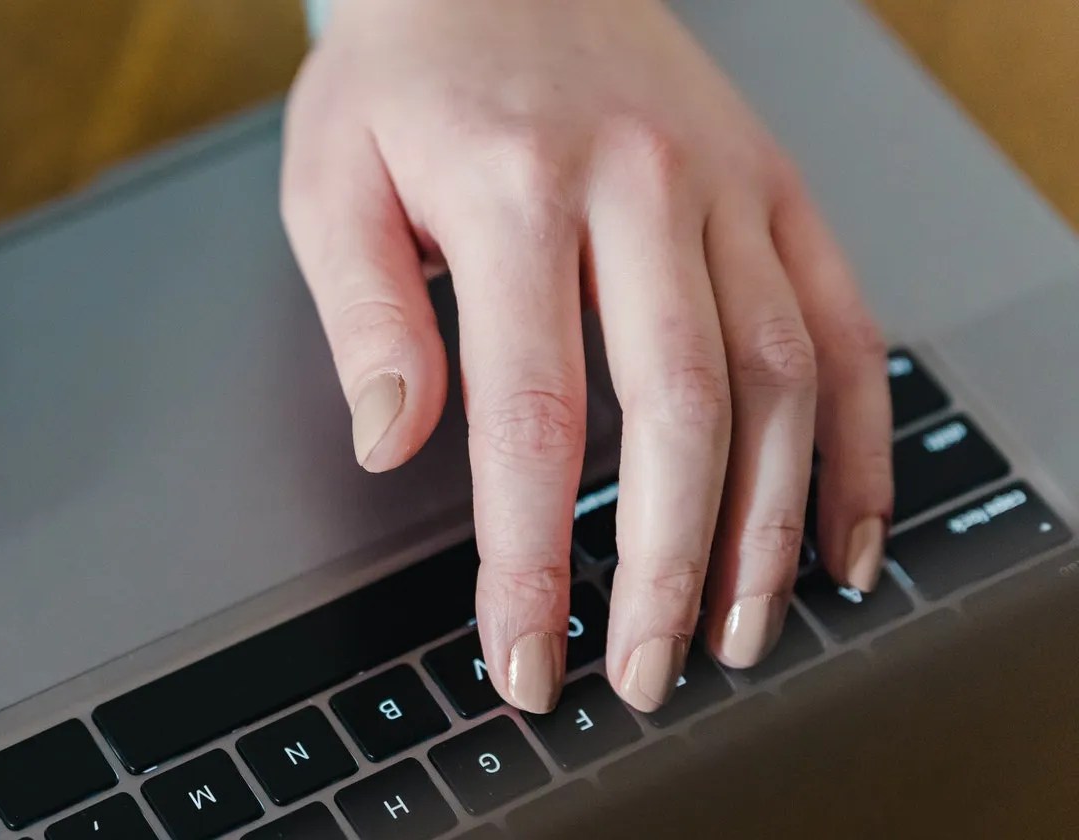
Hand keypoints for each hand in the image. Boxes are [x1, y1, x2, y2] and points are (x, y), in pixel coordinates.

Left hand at [282, 0, 890, 711]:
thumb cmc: (405, 72)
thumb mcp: (330, 176)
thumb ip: (365, 314)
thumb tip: (391, 441)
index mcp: (511, 191)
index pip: (528, 415)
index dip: (528, 558)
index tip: (522, 654)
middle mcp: (636, 186)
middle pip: (677, 409)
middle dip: (663, 565)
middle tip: (640, 671)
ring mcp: (722, 184)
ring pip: (777, 375)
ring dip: (769, 524)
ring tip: (742, 632)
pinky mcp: (776, 185)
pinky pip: (843, 321)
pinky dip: (857, 438)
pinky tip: (843, 531)